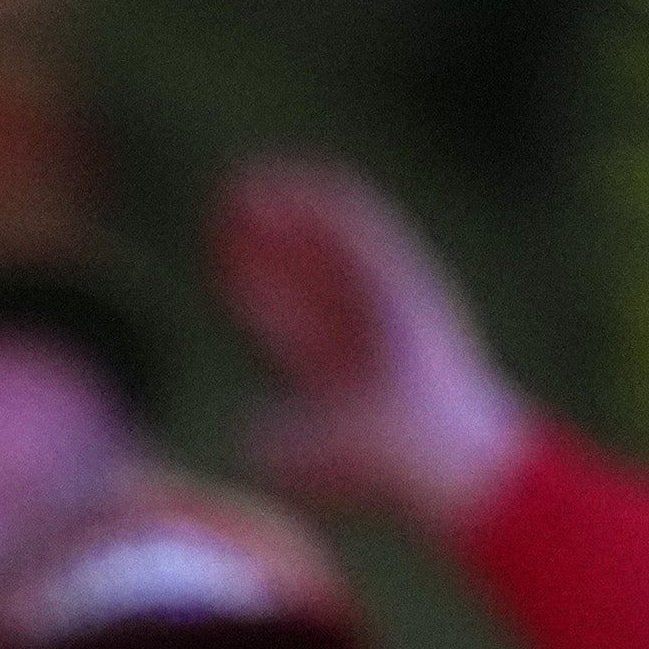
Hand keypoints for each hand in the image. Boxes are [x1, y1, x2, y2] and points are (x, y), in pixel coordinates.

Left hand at [216, 159, 530, 531]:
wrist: (431, 454)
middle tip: (221, 209)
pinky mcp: (405, 273)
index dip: (251, 283)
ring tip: (243, 183)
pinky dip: (322, 199)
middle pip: (306, 267)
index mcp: (338, 361)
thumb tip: (246, 433)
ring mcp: (388, 294)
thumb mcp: (299, 459)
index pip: (287, 310)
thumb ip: (272, 439)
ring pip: (331, 236)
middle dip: (264, 239)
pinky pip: (360, 221)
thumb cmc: (373, 468)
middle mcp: (364, 322)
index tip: (217, 258)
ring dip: (288, 206)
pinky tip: (285, 181)